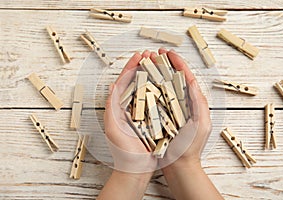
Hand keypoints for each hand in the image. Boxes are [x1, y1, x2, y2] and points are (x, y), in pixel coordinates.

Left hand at [104, 51, 157, 172]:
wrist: (136, 169)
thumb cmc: (123, 151)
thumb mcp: (113, 128)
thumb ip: (112, 107)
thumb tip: (113, 85)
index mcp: (119, 107)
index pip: (124, 82)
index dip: (131, 67)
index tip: (138, 55)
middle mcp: (131, 108)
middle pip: (137, 82)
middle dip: (142, 67)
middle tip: (150, 55)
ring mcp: (142, 113)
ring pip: (147, 90)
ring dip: (152, 76)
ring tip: (158, 64)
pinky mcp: (153, 120)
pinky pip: (157, 102)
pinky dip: (161, 91)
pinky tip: (167, 83)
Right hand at [149, 48, 211, 167]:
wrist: (180, 166)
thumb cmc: (191, 148)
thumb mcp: (201, 124)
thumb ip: (199, 103)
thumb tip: (192, 81)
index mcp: (192, 102)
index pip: (185, 77)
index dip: (177, 63)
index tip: (167, 53)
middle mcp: (181, 103)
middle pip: (172, 78)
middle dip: (163, 64)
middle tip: (153, 54)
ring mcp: (170, 109)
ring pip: (162, 87)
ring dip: (155, 74)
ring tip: (146, 64)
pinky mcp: (160, 117)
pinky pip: (154, 100)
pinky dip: (148, 89)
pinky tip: (141, 83)